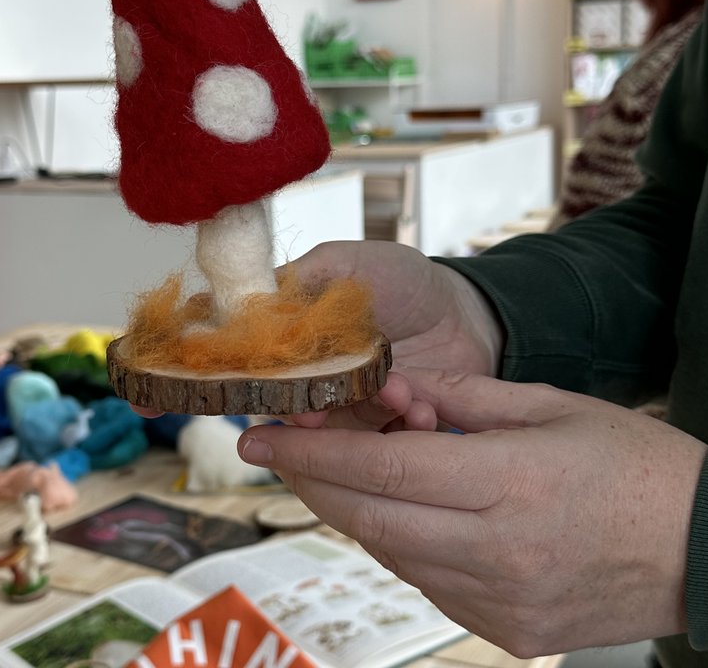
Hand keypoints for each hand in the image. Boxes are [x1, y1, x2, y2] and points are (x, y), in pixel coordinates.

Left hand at [238, 374, 707, 656]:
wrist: (706, 550)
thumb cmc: (637, 466)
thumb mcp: (554, 408)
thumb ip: (466, 400)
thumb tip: (395, 393)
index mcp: (513, 484)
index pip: (385, 471)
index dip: (313, 454)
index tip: (261, 436)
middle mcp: (498, 553)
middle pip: (370, 520)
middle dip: (310, 484)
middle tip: (273, 453)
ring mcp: (499, 602)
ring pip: (390, 553)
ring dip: (352, 511)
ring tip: (334, 473)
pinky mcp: (505, 630)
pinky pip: (425, 582)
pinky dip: (398, 542)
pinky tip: (398, 511)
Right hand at [279, 241, 503, 430]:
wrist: (464, 309)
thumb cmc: (401, 279)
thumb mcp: (344, 263)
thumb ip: (296, 281)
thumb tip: (243, 305)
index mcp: (296, 347)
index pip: (266, 377)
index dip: (272, 392)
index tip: (291, 399)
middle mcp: (318, 384)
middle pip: (298, 414)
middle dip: (315, 417)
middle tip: (328, 413)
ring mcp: (355, 410)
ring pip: (344, 434)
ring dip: (368, 418)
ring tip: (403, 393)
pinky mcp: (391, 427)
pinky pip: (389, 444)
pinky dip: (403, 430)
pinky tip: (424, 411)